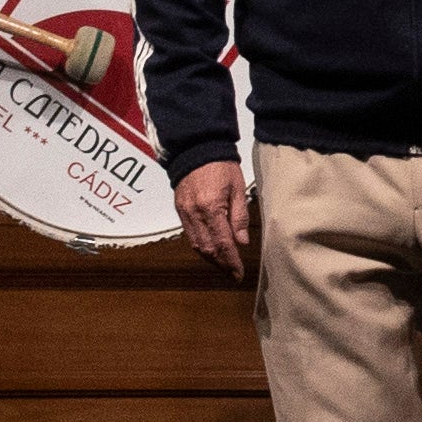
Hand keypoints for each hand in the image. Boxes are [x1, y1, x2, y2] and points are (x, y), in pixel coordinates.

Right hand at [176, 159, 252, 279]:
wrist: (197, 148)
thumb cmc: (221, 165)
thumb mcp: (237, 188)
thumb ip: (239, 216)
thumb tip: (242, 242)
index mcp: (211, 207)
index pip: (222, 243)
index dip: (231, 261)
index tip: (238, 273)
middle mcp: (194, 213)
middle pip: (207, 249)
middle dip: (221, 264)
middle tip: (233, 273)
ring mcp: (184, 212)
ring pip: (196, 245)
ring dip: (211, 258)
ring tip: (224, 264)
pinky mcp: (179, 209)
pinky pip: (189, 235)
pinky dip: (201, 246)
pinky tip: (211, 249)